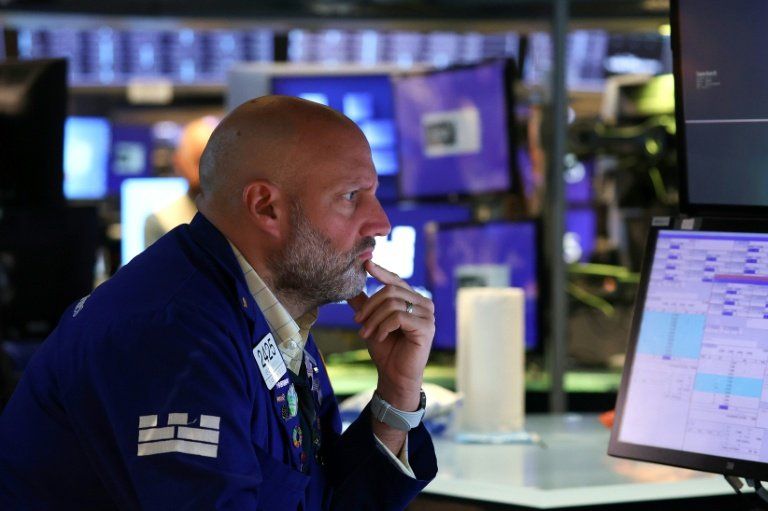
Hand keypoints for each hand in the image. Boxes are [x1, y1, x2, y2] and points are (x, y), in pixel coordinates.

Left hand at [348, 260, 434, 411]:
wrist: (394, 375)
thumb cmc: (385, 348)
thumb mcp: (371, 321)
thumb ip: (364, 304)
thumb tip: (349, 286)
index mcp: (413, 299)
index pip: (396, 280)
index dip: (381, 271)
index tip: (366, 264)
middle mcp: (424, 304)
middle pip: (391, 291)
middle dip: (370, 306)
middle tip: (357, 321)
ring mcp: (428, 315)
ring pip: (393, 304)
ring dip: (374, 319)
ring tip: (365, 333)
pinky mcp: (427, 327)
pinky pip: (398, 317)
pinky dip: (383, 327)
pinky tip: (380, 337)